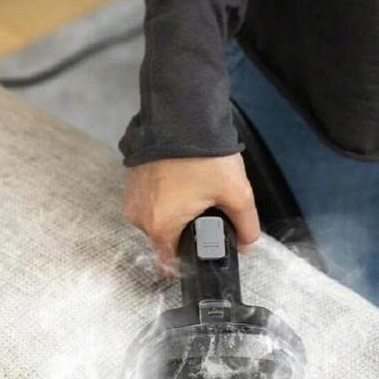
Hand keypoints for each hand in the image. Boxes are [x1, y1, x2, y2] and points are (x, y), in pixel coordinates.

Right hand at [123, 154, 259, 273]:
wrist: (182, 116)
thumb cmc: (204, 157)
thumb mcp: (237, 194)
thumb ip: (246, 227)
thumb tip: (246, 245)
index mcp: (161, 227)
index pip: (172, 262)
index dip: (190, 261)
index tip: (202, 252)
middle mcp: (141, 218)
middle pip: (166, 241)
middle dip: (186, 233)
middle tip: (206, 213)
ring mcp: (134, 200)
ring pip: (157, 222)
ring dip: (174, 216)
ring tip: (194, 195)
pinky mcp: (132, 184)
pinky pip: (150, 204)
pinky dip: (164, 200)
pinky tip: (181, 186)